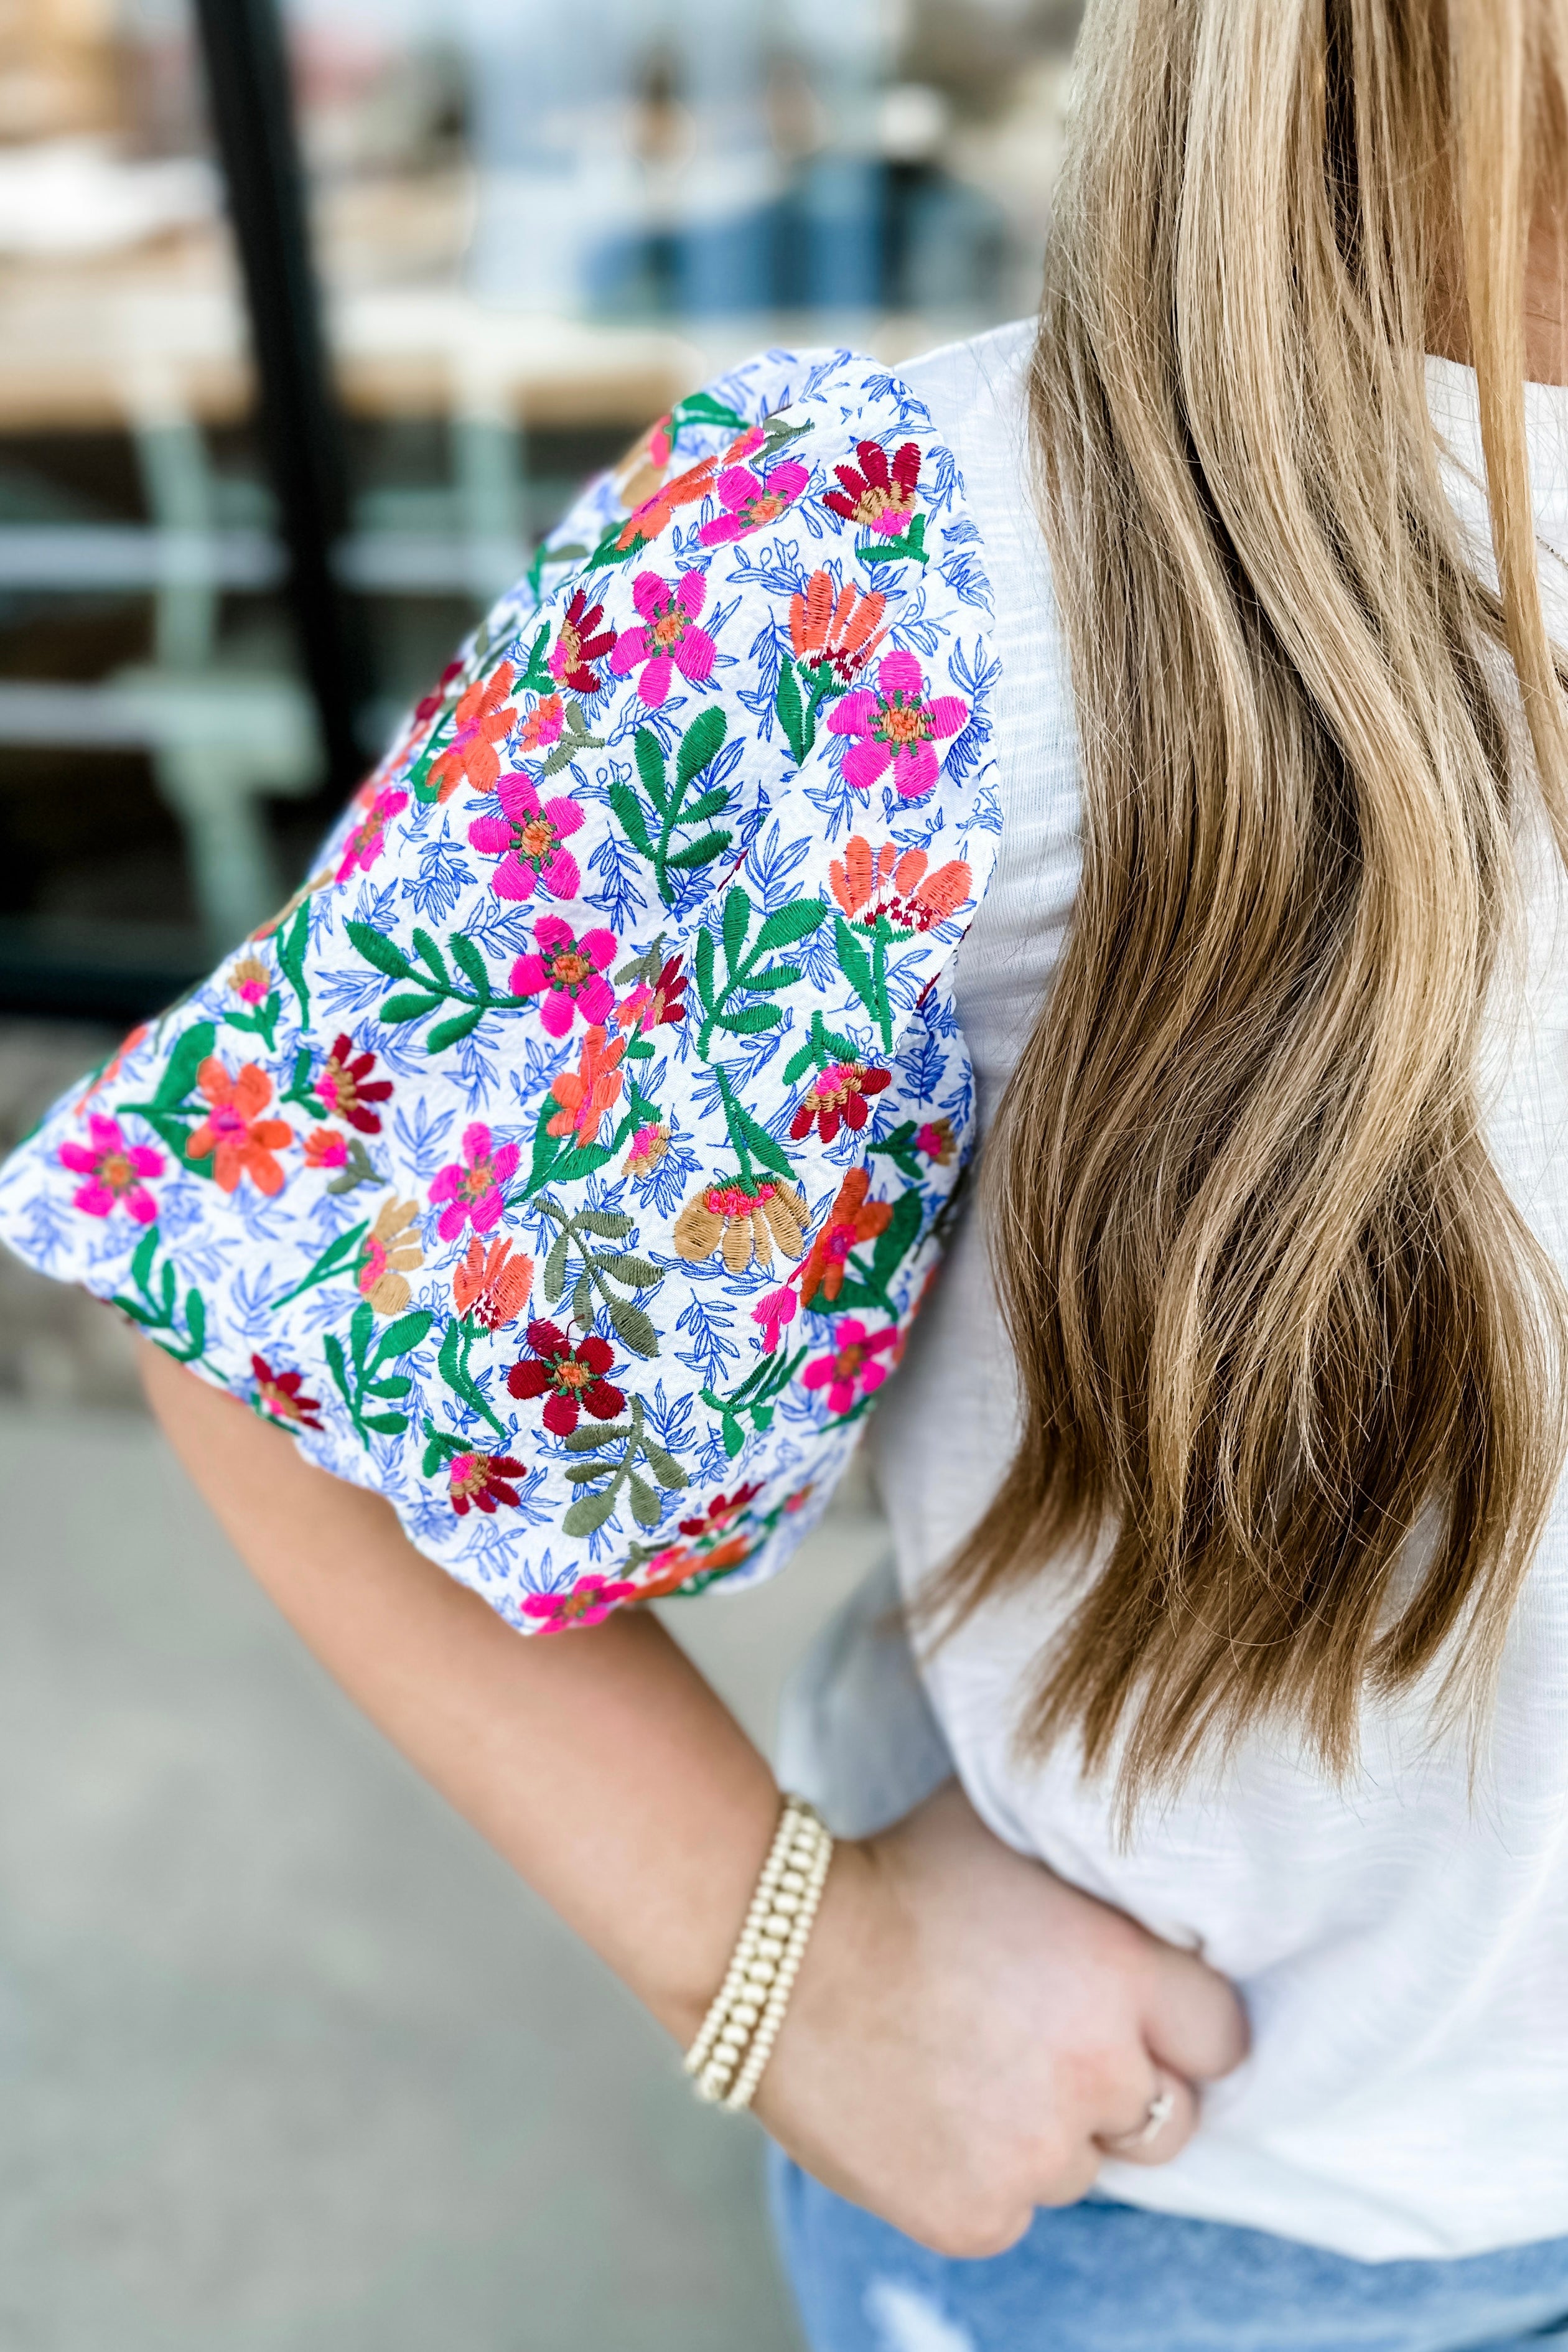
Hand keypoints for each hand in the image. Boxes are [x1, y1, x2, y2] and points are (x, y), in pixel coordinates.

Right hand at [755, 1779, 1248, 2258]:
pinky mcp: (976, 2215)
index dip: (1180, 2022)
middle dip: (1122, 2087)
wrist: (772, 1953)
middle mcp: (1099, 2071)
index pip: (1222, 2036)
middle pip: (1170, 2119)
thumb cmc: (892, 1871)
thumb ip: (1089, 1860)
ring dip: (1044, 2132)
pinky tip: (927, 2111)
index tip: (1135, 2009)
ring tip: (965, 2066)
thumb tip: (1136, 1839)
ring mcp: (1037, 2155)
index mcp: (1124, 1972)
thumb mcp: (1009, 1833)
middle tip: (1046, 2045)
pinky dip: (980, 2176)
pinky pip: (1011, 2210)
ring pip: (1082, 2168)